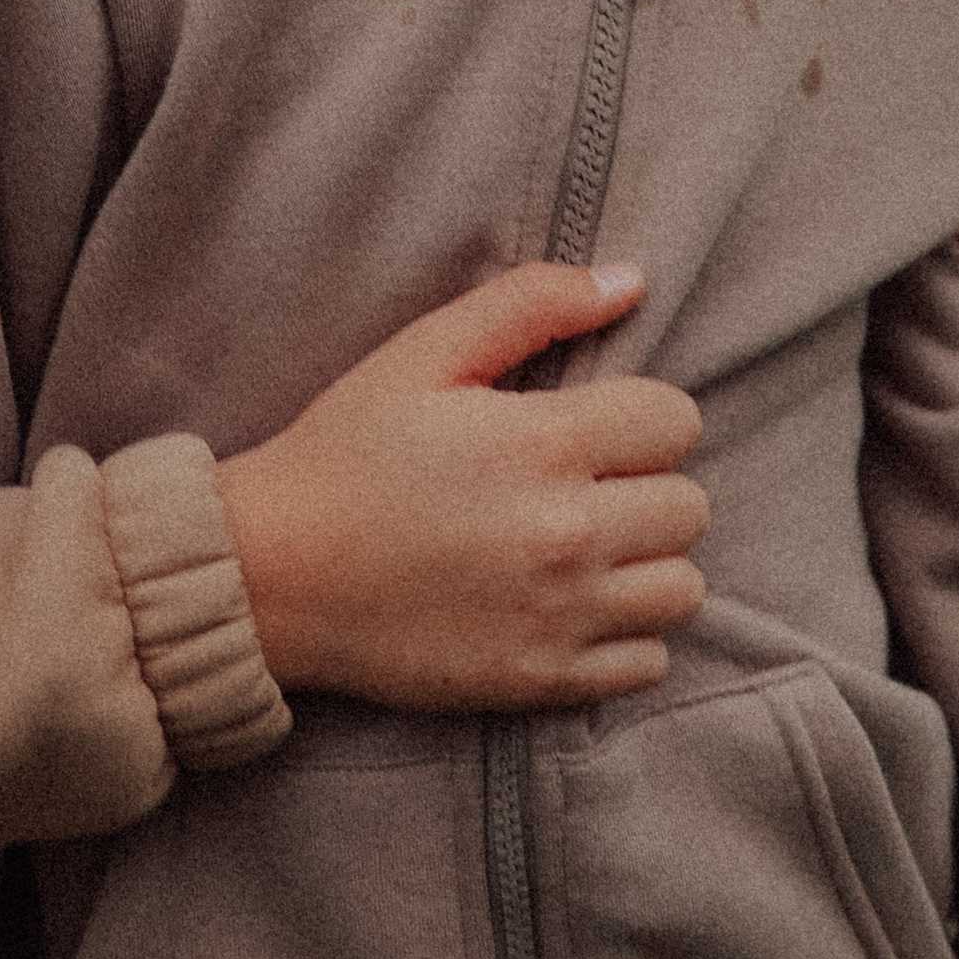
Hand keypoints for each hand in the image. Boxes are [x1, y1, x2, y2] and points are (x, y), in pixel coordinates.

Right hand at [218, 263, 706, 708]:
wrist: (269, 574)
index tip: (590, 429)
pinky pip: (649, 661)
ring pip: (682, 587)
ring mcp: (560, 613)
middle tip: (580, 490)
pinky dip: (626, 637)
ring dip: (645, 564)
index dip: (639, 418)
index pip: (677, 421)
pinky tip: (572, 607)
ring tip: (585, 550)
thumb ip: (531, 304)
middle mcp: (568, 532)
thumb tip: (630, 280)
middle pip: (689, 506)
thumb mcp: (421, 355)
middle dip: (645, 488)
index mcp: (546, 442)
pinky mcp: (542, 679)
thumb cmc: (343, 454)